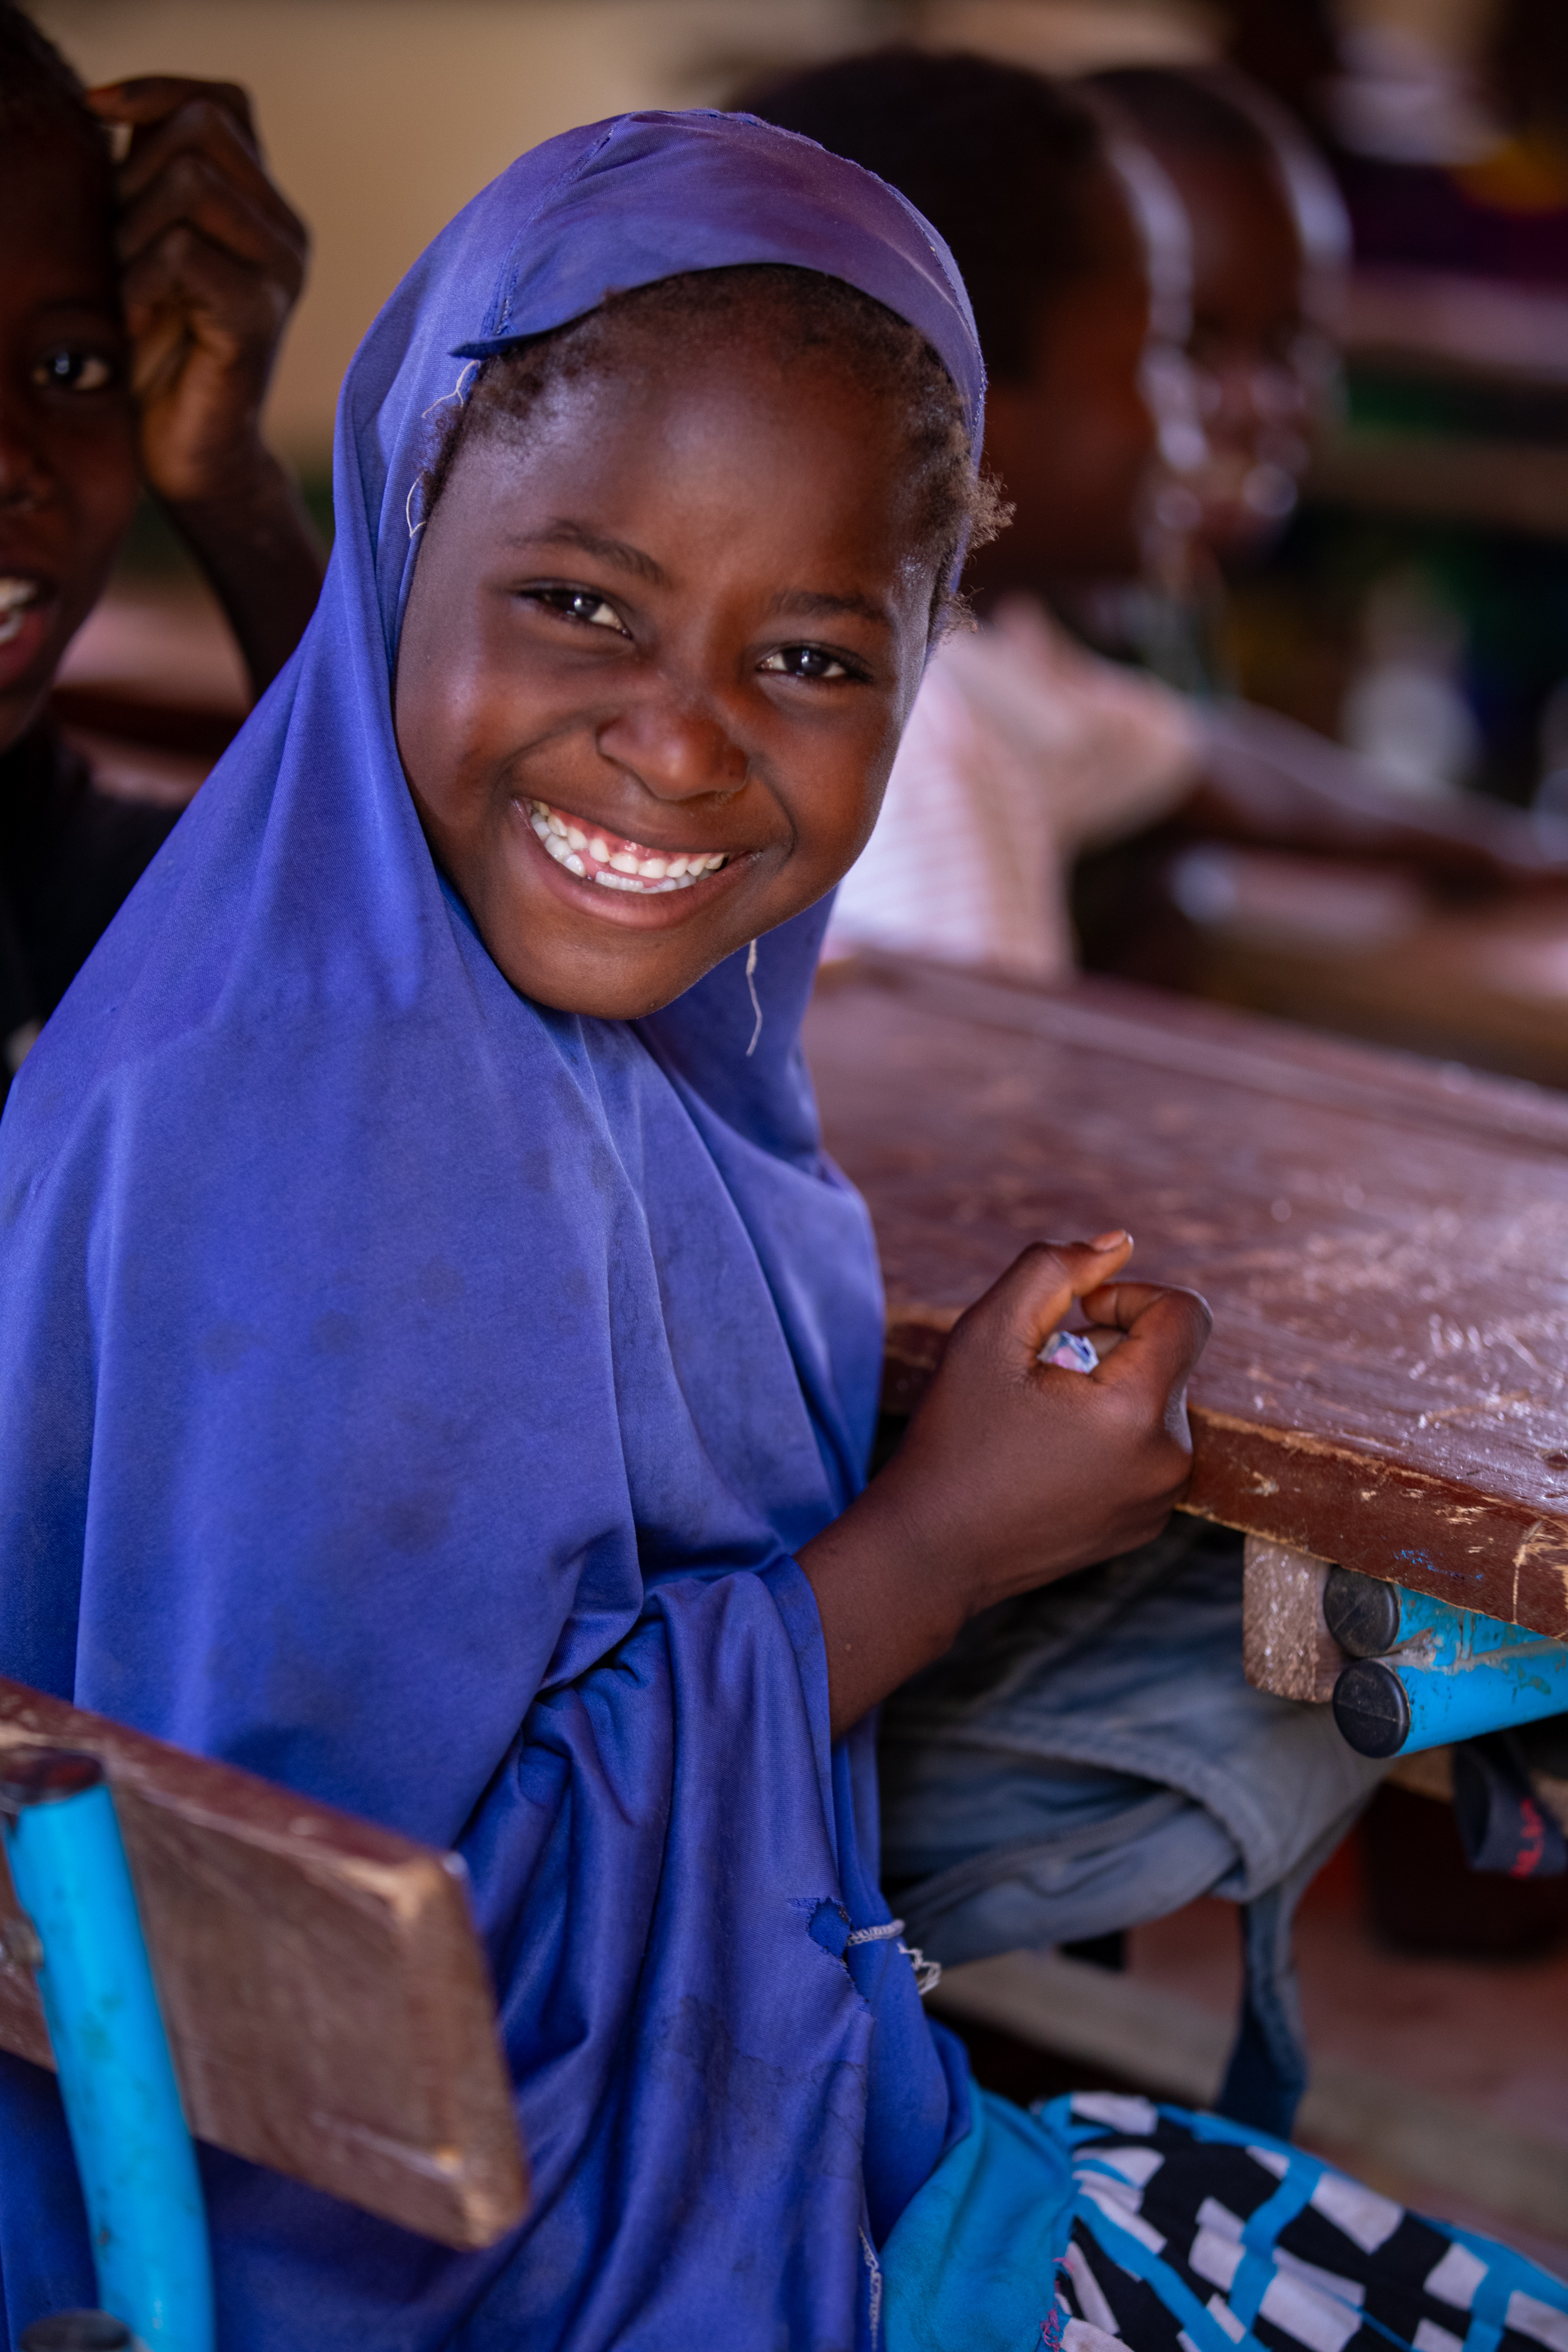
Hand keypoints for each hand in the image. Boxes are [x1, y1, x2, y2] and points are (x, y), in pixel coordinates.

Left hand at [85, 78, 307, 507]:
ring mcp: (280, 276)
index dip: (156, 91)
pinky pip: (184, 253)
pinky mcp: (260, 319)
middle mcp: (285, 234)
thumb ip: (147, 178)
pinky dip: (141, 282)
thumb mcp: (144, 242)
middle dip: (135, 175)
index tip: (94, 113)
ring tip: (132, 286)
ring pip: (192, 184)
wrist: (190, 455)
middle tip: (121, 245)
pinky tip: (141, 321)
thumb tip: (111, 106)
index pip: (220, 103)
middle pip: (202, 131)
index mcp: (262, 207)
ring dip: (134, 230)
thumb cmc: (158, 352)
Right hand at [799, 1234, 1211, 1735]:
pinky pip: (1147, 1448)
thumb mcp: (986, 1334)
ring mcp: (1162, 1500)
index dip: (1130, 1296)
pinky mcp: (1146, 1523)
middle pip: (1167, 1357)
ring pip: (1155, 1401)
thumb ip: (1053, 1270)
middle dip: (1106, 1347)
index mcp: (1138, 1412)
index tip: (1074, 1317)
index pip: (1187, 1313)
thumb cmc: (953, 1440)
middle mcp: (1169, 1460)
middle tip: (1036, 1379)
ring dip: (1105, 1389)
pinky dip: (1107, 1435)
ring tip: (1038, 1420)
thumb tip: (1119, 1243)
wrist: (930, 1554)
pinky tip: (1046, 1457)